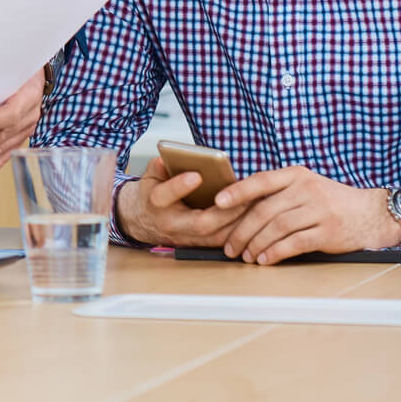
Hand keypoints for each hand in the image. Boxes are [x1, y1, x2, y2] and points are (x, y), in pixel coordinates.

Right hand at [113, 154, 247, 248]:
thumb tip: (172, 156)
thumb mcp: (150, 175)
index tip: (196, 175)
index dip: (180, 186)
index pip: (165, 195)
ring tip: (256, 206)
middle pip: (201, 223)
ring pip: (217, 237)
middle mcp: (172, 225)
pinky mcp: (200, 245)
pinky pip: (223, 241)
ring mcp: (187, 239)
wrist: (144, 222)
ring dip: (238, 223)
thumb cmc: (151, 195)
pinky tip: (255, 219)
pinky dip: (240, 231)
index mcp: (156, 204)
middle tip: (245, 196)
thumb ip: (159, 165)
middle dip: (226, 211)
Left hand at [216, 167, 400, 264]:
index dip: (237, 192)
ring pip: (277, 227)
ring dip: (256, 244)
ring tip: (246, 256)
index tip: (218, 202)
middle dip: (242, 230)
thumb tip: (240, 208)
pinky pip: (295, 243)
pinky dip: (276, 252)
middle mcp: (307, 189)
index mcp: (296, 175)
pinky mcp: (328, 232)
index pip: (260, 180)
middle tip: (229, 246)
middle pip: (265, 210)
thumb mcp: (306, 186)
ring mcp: (319, 210)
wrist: (372, 214)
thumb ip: (279, 193)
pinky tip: (266, 259)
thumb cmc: (331, 202)